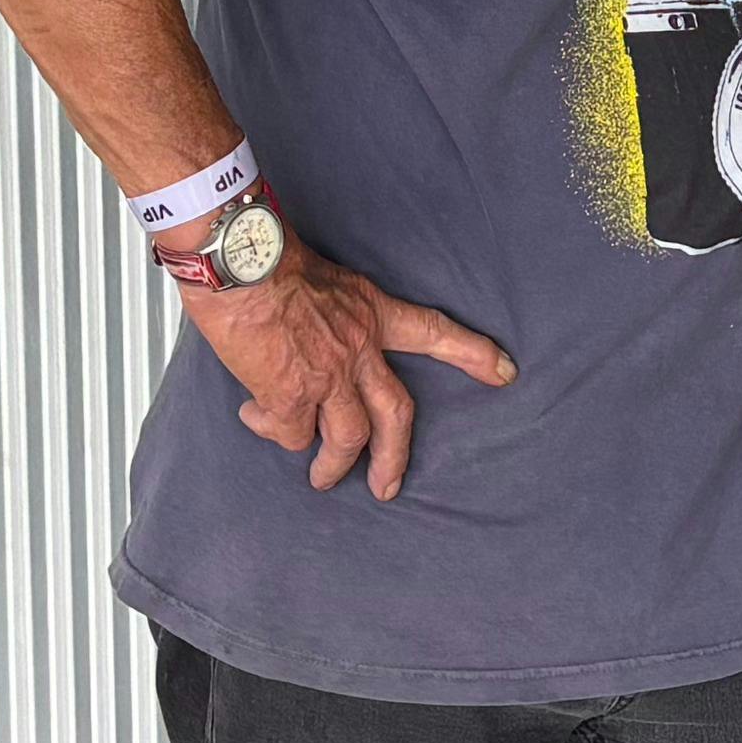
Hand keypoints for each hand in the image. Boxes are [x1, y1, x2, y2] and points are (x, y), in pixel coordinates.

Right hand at [187, 233, 511, 500]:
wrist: (237, 257)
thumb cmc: (266, 255)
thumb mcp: (322, 277)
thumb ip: (333, 314)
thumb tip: (314, 337)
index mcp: (370, 312)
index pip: (432, 332)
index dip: (470, 354)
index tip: (504, 371)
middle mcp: (358, 348)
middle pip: (395, 413)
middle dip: (395, 456)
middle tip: (388, 487)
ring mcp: (328, 376)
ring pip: (347, 440)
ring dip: (333, 466)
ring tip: (321, 478)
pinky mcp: (290, 395)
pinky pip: (290, 434)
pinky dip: (274, 431)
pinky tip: (256, 417)